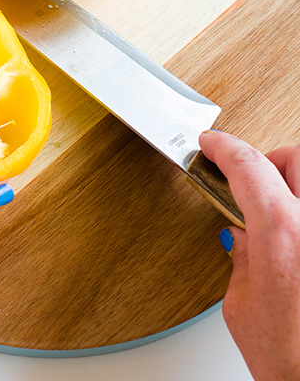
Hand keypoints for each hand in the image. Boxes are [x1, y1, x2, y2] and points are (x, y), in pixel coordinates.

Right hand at [199, 130, 299, 380]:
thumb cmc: (292, 363)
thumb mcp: (243, 306)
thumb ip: (243, 259)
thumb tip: (244, 238)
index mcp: (282, 229)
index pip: (248, 164)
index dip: (223, 147)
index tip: (211, 144)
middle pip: (295, 157)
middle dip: (271, 162)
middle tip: (251, 185)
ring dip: (294, 186)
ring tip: (280, 214)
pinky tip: (296, 243)